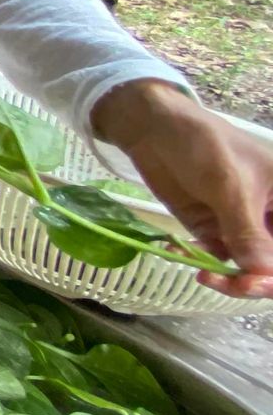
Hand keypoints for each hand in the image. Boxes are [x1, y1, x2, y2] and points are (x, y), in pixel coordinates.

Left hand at [92, 80, 272, 297]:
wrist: (153, 129)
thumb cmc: (203, 144)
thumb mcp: (229, 186)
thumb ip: (246, 231)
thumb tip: (262, 275)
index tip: (257, 282)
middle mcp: (271, 218)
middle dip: (258, 282)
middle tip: (234, 285)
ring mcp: (242, 227)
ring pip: (248, 268)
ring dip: (230, 279)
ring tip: (203, 275)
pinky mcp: (213, 231)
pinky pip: (218, 259)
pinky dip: (203, 263)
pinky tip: (180, 252)